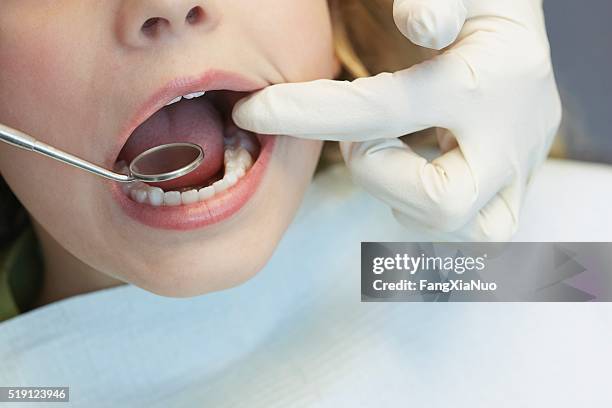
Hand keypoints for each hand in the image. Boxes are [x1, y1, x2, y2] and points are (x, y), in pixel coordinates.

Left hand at [232, 0, 561, 240]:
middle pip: (443, 200)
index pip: (382, 111)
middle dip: (378, 175)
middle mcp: (513, 133)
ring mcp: (520, 166)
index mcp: (489, 77)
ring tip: (387, 149)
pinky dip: (428, 210)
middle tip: (360, 137)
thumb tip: (417, 21)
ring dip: (403, 198)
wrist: (519, 28)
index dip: (305, 114)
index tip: (254, 112)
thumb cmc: (473, 3)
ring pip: (467, 228)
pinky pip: (481, 228)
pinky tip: (410, 168)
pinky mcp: (518, 184)